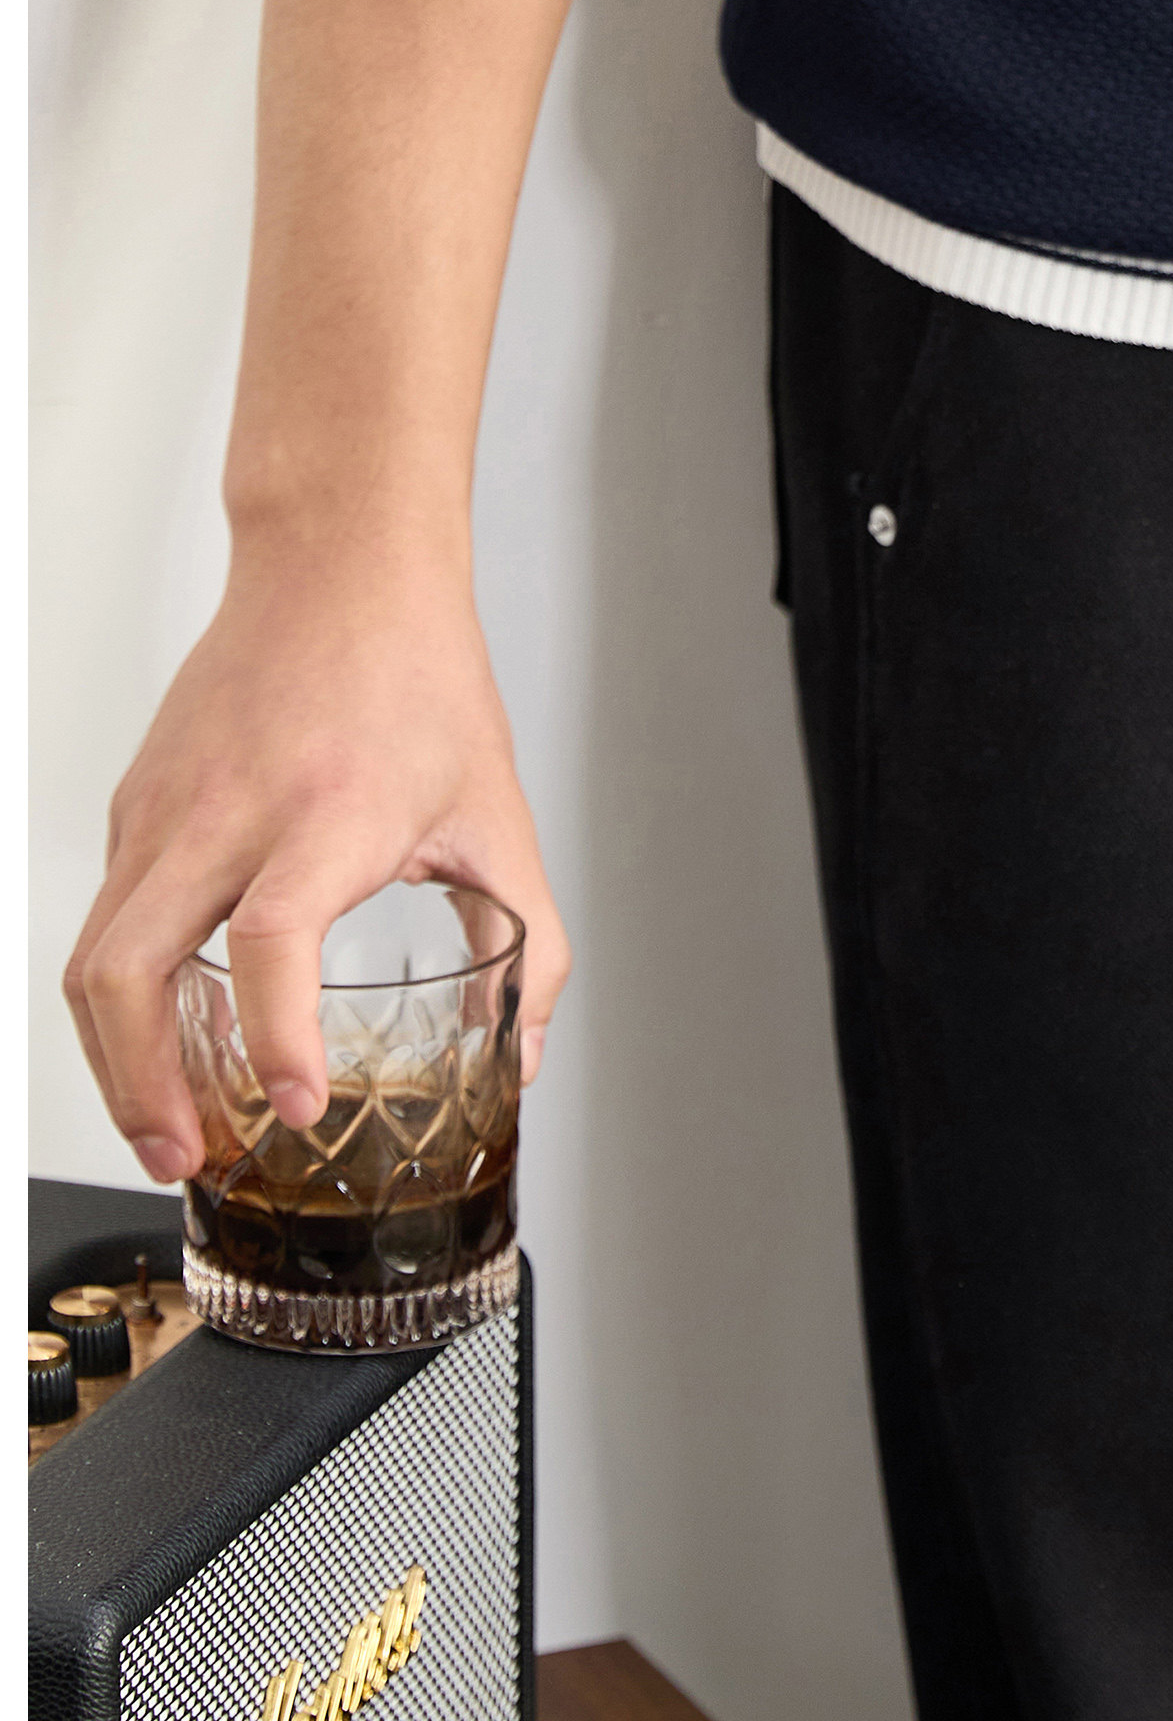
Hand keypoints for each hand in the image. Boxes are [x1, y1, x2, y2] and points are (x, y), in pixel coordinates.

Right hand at [63, 541, 569, 1181]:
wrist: (340, 562)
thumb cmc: (419, 676)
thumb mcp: (497, 809)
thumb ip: (526, 940)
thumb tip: (522, 1053)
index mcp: (330, 809)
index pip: (271, 935)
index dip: (275, 1034)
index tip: (295, 1106)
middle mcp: (229, 809)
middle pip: (132, 968)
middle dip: (145, 1088)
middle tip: (189, 1158)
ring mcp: (166, 807)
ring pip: (96, 956)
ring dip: (116, 1060)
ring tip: (165, 1129)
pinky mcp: (136, 806)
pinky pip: (105, 918)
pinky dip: (121, 997)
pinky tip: (165, 1040)